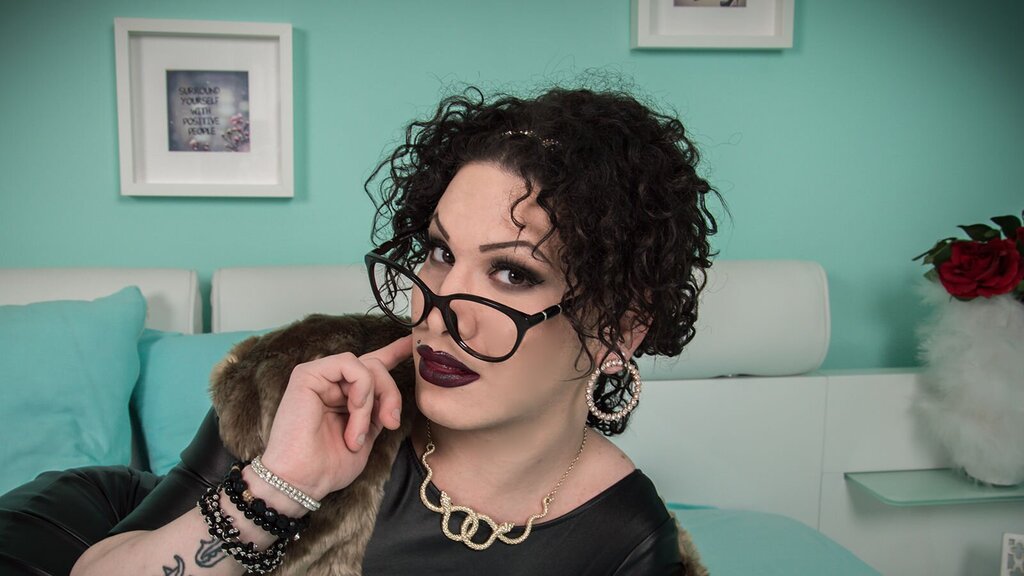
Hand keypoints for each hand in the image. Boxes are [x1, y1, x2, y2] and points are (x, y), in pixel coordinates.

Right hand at [258, 335, 412, 499]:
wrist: (302, 482)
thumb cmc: (329, 466)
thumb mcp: (366, 436)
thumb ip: (379, 410)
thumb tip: (394, 397)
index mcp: (344, 396)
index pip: (371, 367)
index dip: (394, 352)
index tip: (414, 343)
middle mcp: (331, 383)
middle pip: (376, 367)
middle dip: (391, 394)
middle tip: (390, 422)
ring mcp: (319, 376)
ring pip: (367, 366)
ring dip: (371, 401)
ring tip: (358, 432)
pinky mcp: (307, 374)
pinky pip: (350, 364)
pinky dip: (361, 389)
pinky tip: (354, 409)